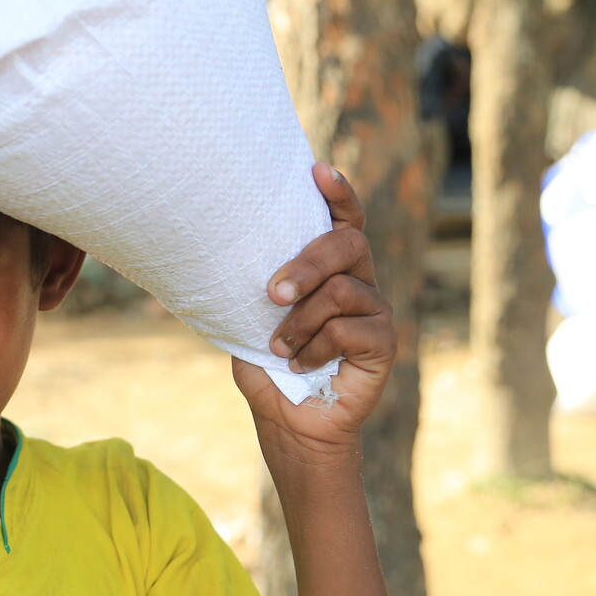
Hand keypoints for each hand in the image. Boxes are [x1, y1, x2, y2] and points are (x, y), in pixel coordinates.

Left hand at [231, 163, 394, 462]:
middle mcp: (358, 282)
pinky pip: (349, 329)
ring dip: (299, 322)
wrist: (290, 425)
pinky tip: (302, 364)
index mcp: (330, 270)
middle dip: (306, 263)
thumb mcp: (248, 320)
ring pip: (341, 290)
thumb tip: (210, 251)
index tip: (316, 170)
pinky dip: (315, 348)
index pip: (342, 221)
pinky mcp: (385, 343)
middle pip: (347, 244)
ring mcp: (375, 311)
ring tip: (279, 348)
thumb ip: (251, 287)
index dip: (338, 194)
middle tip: (272, 293)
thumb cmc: (269, 369)